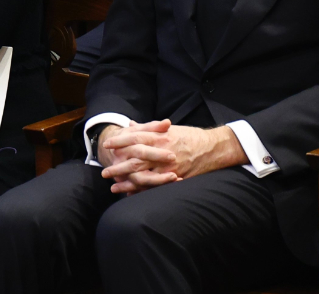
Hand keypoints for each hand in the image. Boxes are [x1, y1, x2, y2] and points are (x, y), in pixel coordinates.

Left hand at [101, 121, 245, 193]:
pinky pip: (156, 187)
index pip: (135, 138)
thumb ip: (148, 128)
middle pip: (136, 160)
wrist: (213, 147)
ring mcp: (169, 167)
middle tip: (105, 172)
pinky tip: (132, 195)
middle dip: (118, 167)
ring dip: (127, 183)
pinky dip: (143, 191)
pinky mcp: (176, 177)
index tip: (107, 145)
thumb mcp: (168, 129)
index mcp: (160, 137)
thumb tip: (130, 124)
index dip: (119, 142)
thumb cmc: (190, 136)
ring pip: (144, 176)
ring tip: (114, 188)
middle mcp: (163, 152)